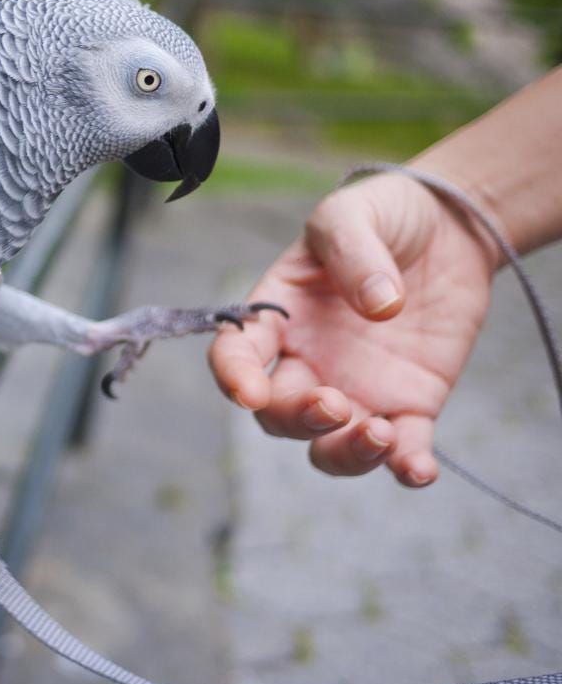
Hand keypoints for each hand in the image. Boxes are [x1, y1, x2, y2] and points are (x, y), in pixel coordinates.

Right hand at [208, 173, 500, 485]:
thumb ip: (355, 251)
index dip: (233, 378)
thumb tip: (380, 305)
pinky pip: (402, 450)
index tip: (250, 391)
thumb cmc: (383, 215)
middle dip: (298, 419)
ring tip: (382, 436)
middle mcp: (307, 362)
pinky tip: (419, 470)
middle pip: (278, 415)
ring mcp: (356, 388)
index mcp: (278, 316)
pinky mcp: (410, 404)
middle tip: (335, 403)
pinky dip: (406, 468)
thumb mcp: (353, 213)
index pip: (235, 355)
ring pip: (329, 446)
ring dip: (346, 455)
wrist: (450, 227)